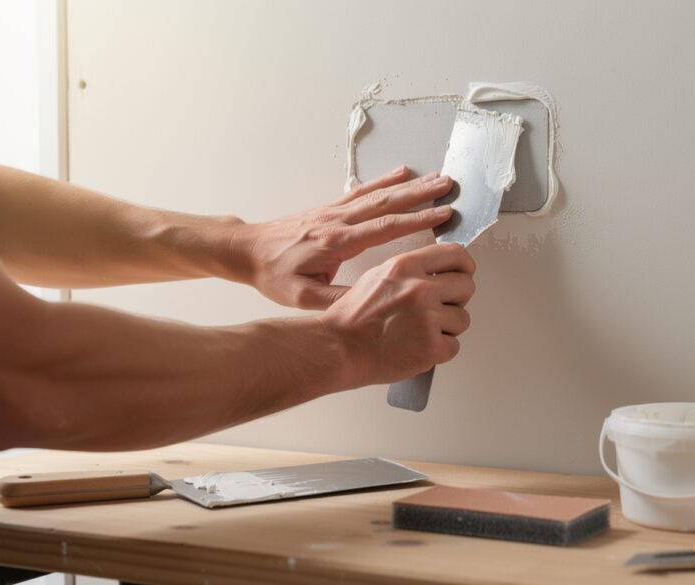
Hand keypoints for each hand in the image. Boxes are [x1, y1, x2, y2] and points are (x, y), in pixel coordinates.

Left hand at [236, 167, 453, 308]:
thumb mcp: (302, 298)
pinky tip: (400, 173)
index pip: (384, 228)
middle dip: (421, 194)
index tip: (442, 214)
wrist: (246, 251)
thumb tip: (372, 304)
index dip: (416, 220)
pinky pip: (361, 191)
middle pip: (387, 203)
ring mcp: (333, 211)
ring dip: (408, 185)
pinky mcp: (329, 209)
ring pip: (377, 194)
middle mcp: (337, 221)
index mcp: (335, 243)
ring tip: (435, 178)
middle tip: (448, 186)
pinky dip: (383, 181)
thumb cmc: (272, 274)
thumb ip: (338, 301)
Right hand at [317, 243, 474, 386]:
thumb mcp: (378, 276)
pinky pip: (454, 346)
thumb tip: (437, 271)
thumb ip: (411, 271)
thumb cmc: (352, 318)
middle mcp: (419, 289)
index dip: (465, 266)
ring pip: (462, 318)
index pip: (456, 254)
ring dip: (447, 327)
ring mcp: (427, 318)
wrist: (339, 349)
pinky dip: (440, 350)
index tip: (465, 273)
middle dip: (457, 299)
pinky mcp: (431, 347)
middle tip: (439, 309)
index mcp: (406, 267)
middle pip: (467, 286)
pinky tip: (419, 347)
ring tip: (421, 331)